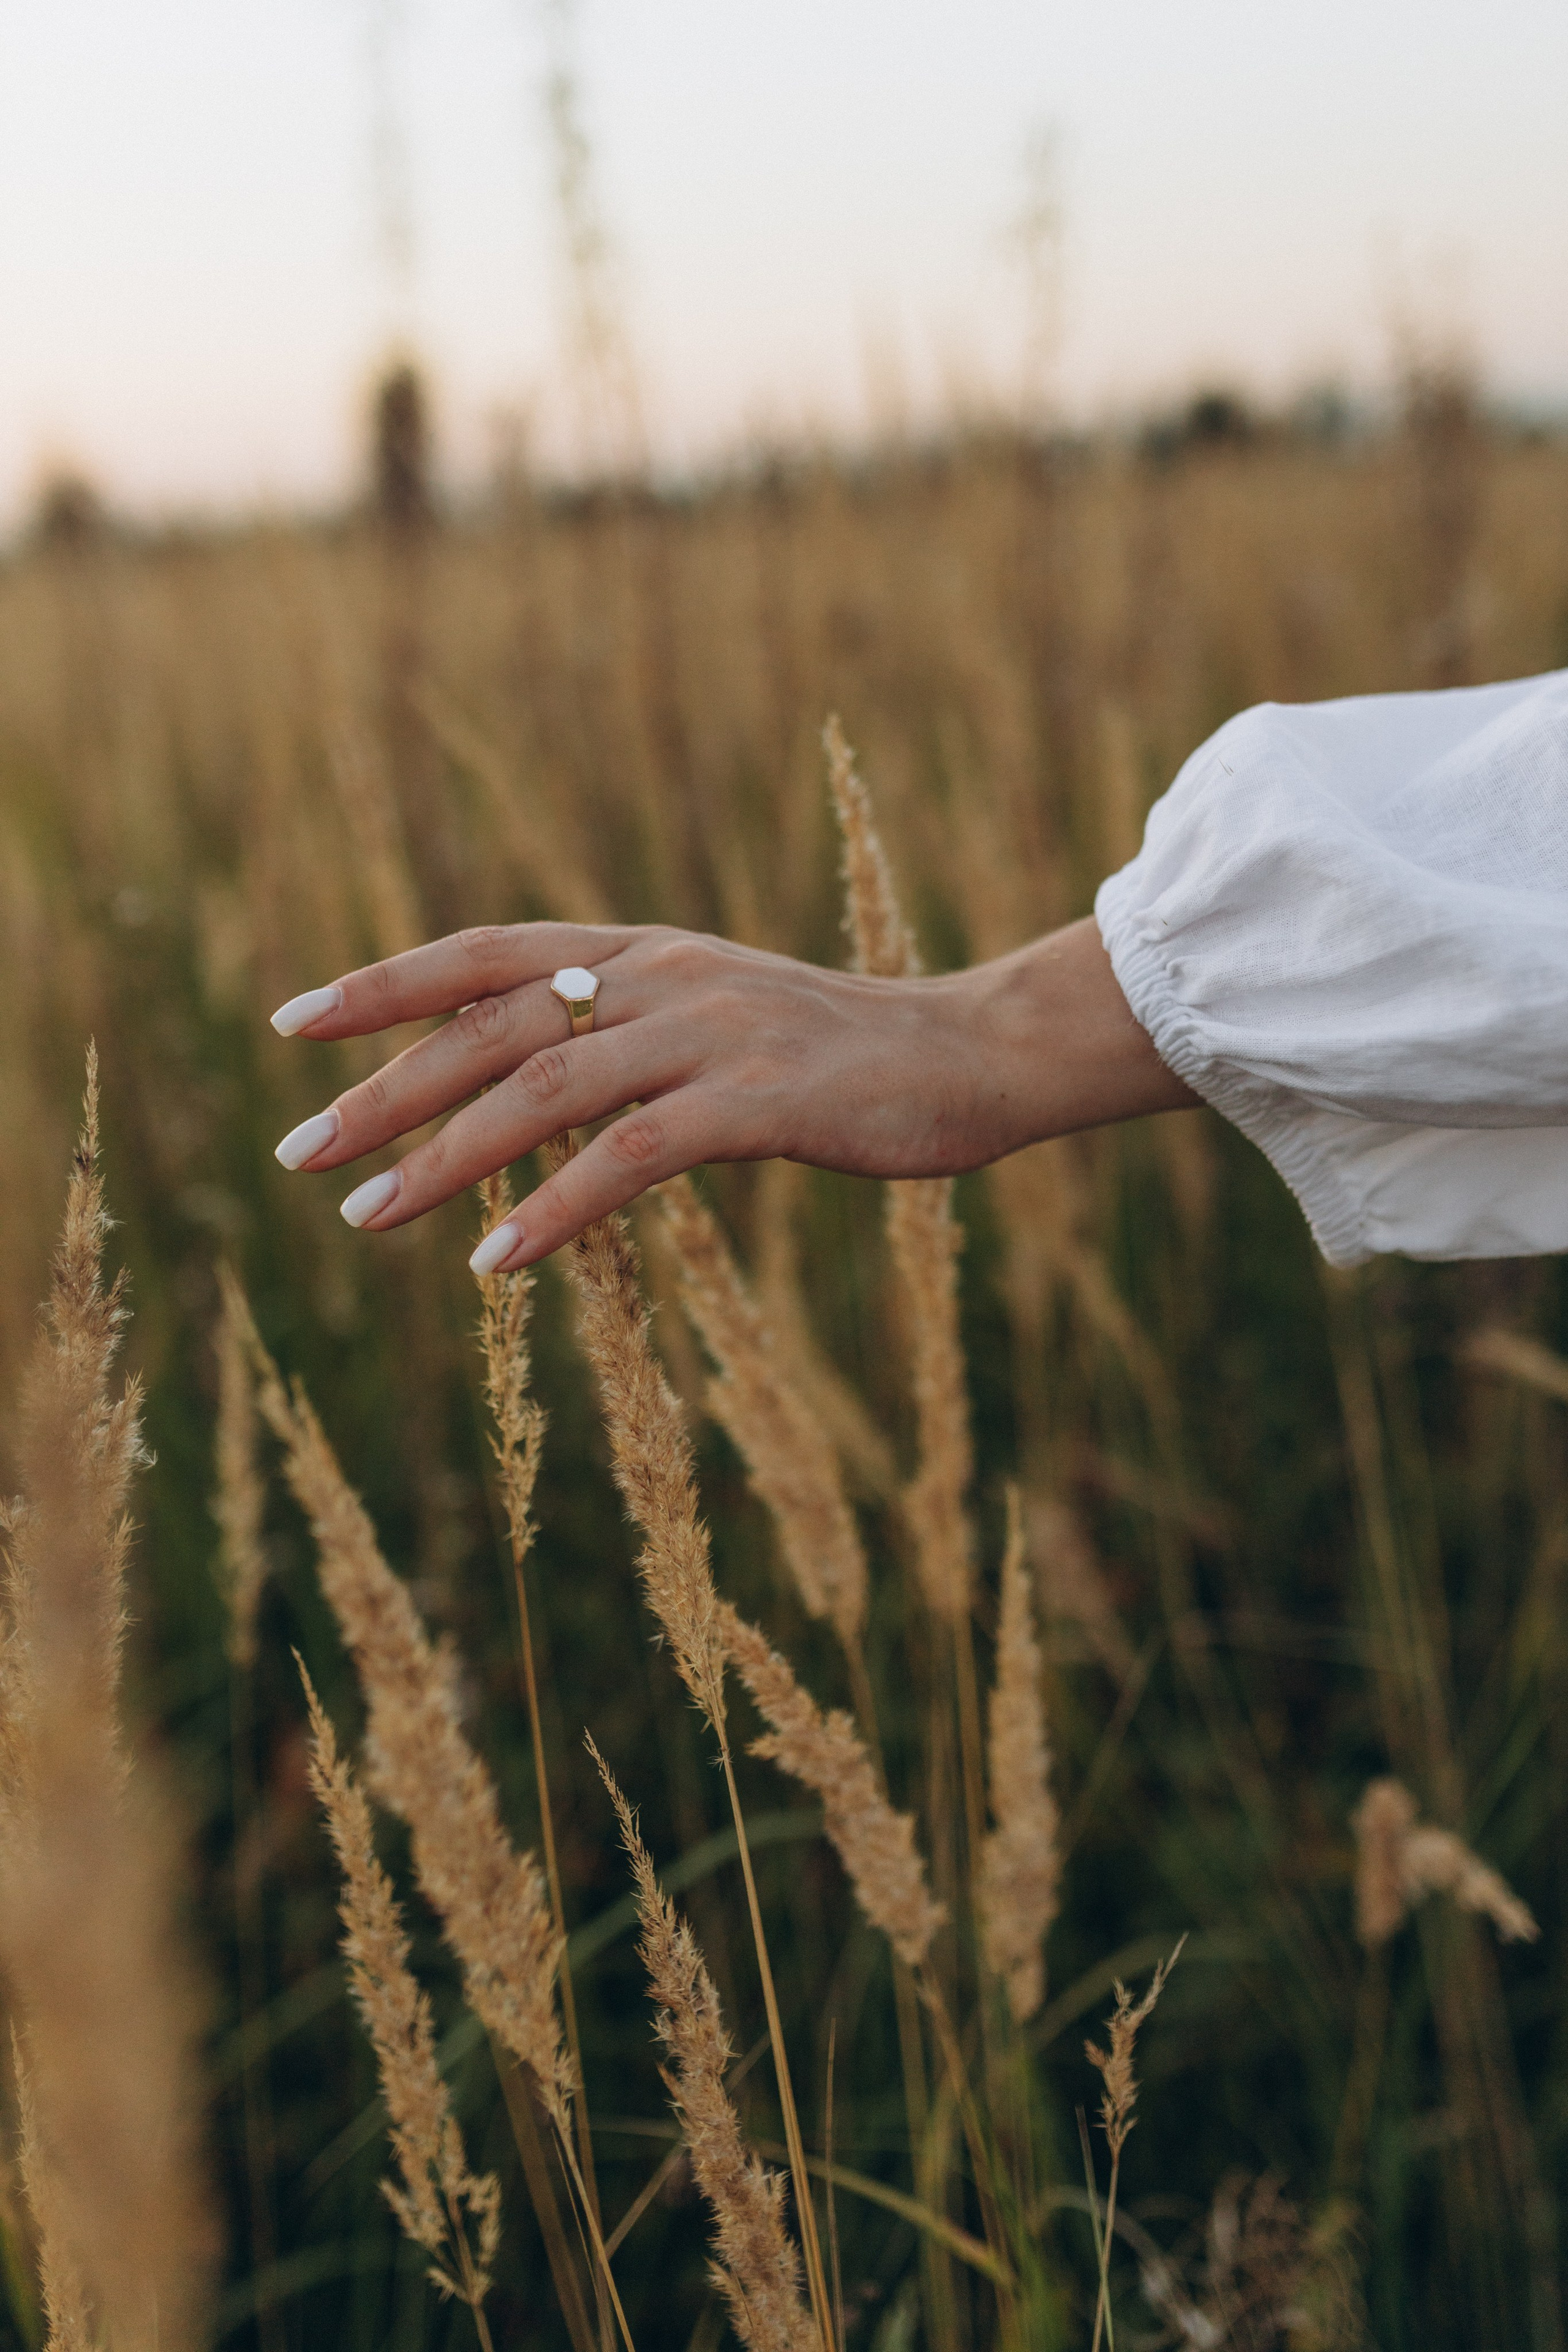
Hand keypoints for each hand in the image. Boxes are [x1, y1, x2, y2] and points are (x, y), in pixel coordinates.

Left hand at [268, 917, 1194, 1270]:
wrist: (977, 1052)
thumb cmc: (841, 1055)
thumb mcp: (717, 1020)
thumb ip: (627, 1032)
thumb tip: (523, 1078)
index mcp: (645, 952)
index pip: (485, 952)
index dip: (384, 983)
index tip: (293, 1021)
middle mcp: (663, 975)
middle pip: (492, 1024)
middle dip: (384, 1088)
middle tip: (298, 1151)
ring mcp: (712, 1031)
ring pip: (544, 1087)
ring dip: (444, 1157)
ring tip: (366, 1215)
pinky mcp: (760, 1099)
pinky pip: (630, 1155)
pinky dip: (553, 1209)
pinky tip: (496, 1263)